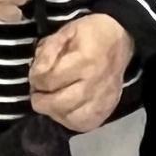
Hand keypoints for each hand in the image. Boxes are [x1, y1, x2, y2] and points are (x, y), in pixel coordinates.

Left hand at [29, 13, 136, 130]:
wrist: (120, 38)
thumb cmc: (90, 34)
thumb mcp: (65, 31)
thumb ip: (47, 51)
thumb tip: (37, 73)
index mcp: (84, 60)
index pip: (50, 80)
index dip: (35, 79)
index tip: (35, 76)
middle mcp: (95, 83)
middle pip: (60, 104)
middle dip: (41, 101)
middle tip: (38, 93)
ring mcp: (104, 98)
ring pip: (73, 118)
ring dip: (55, 113)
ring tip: (51, 102)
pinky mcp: (108, 107)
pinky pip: (86, 124)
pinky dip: (72, 120)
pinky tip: (66, 109)